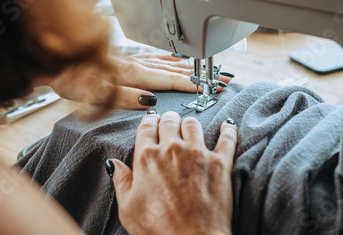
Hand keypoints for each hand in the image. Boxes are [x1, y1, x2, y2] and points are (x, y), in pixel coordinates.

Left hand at [47, 53, 233, 108]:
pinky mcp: (128, 59)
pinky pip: (156, 57)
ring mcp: (133, 59)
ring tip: (208, 70)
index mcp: (132, 73)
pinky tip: (176, 60)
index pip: (168, 80)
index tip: (210, 87)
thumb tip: (149, 102)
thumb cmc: (74, 78)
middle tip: (221, 78)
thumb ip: (124, 97)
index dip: (191, 84)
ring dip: (190, 67)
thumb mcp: (96, 93)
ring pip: (167, 62)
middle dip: (199, 75)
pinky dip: (171, 59)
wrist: (57, 63)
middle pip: (174, 69)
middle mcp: (136, 64)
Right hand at [110, 111, 237, 234]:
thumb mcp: (128, 208)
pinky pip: (227, 138)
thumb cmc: (157, 229)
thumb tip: (114, 163)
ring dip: (189, 124)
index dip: (149, 122)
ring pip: (193, 124)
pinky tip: (227, 125)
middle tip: (169, 124)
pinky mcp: (219, 163)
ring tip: (190, 129)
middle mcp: (171, 149)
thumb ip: (121, 181)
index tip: (151, 122)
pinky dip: (228, 130)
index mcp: (147, 157)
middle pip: (169, 120)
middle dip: (168, 120)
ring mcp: (197, 153)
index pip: (146, 127)